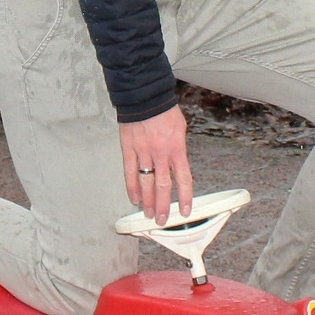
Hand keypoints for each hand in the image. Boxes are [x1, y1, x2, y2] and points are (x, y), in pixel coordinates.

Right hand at [120, 105, 192, 223]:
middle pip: (163, 185)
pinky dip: (131, 186)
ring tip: (147, 213)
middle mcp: (160, 153)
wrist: (144, 95)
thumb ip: (178, 149)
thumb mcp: (180, 128)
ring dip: (147, 200)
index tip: (185, 211)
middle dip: (163, 205)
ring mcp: (143, 151)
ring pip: (146, 181)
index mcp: (176, 148)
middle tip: (162, 219)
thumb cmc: (163, 109)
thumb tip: (177, 165)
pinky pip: (130, 171)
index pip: (183, 179)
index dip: (185, 197)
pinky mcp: (128, 148)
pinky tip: (133, 197)